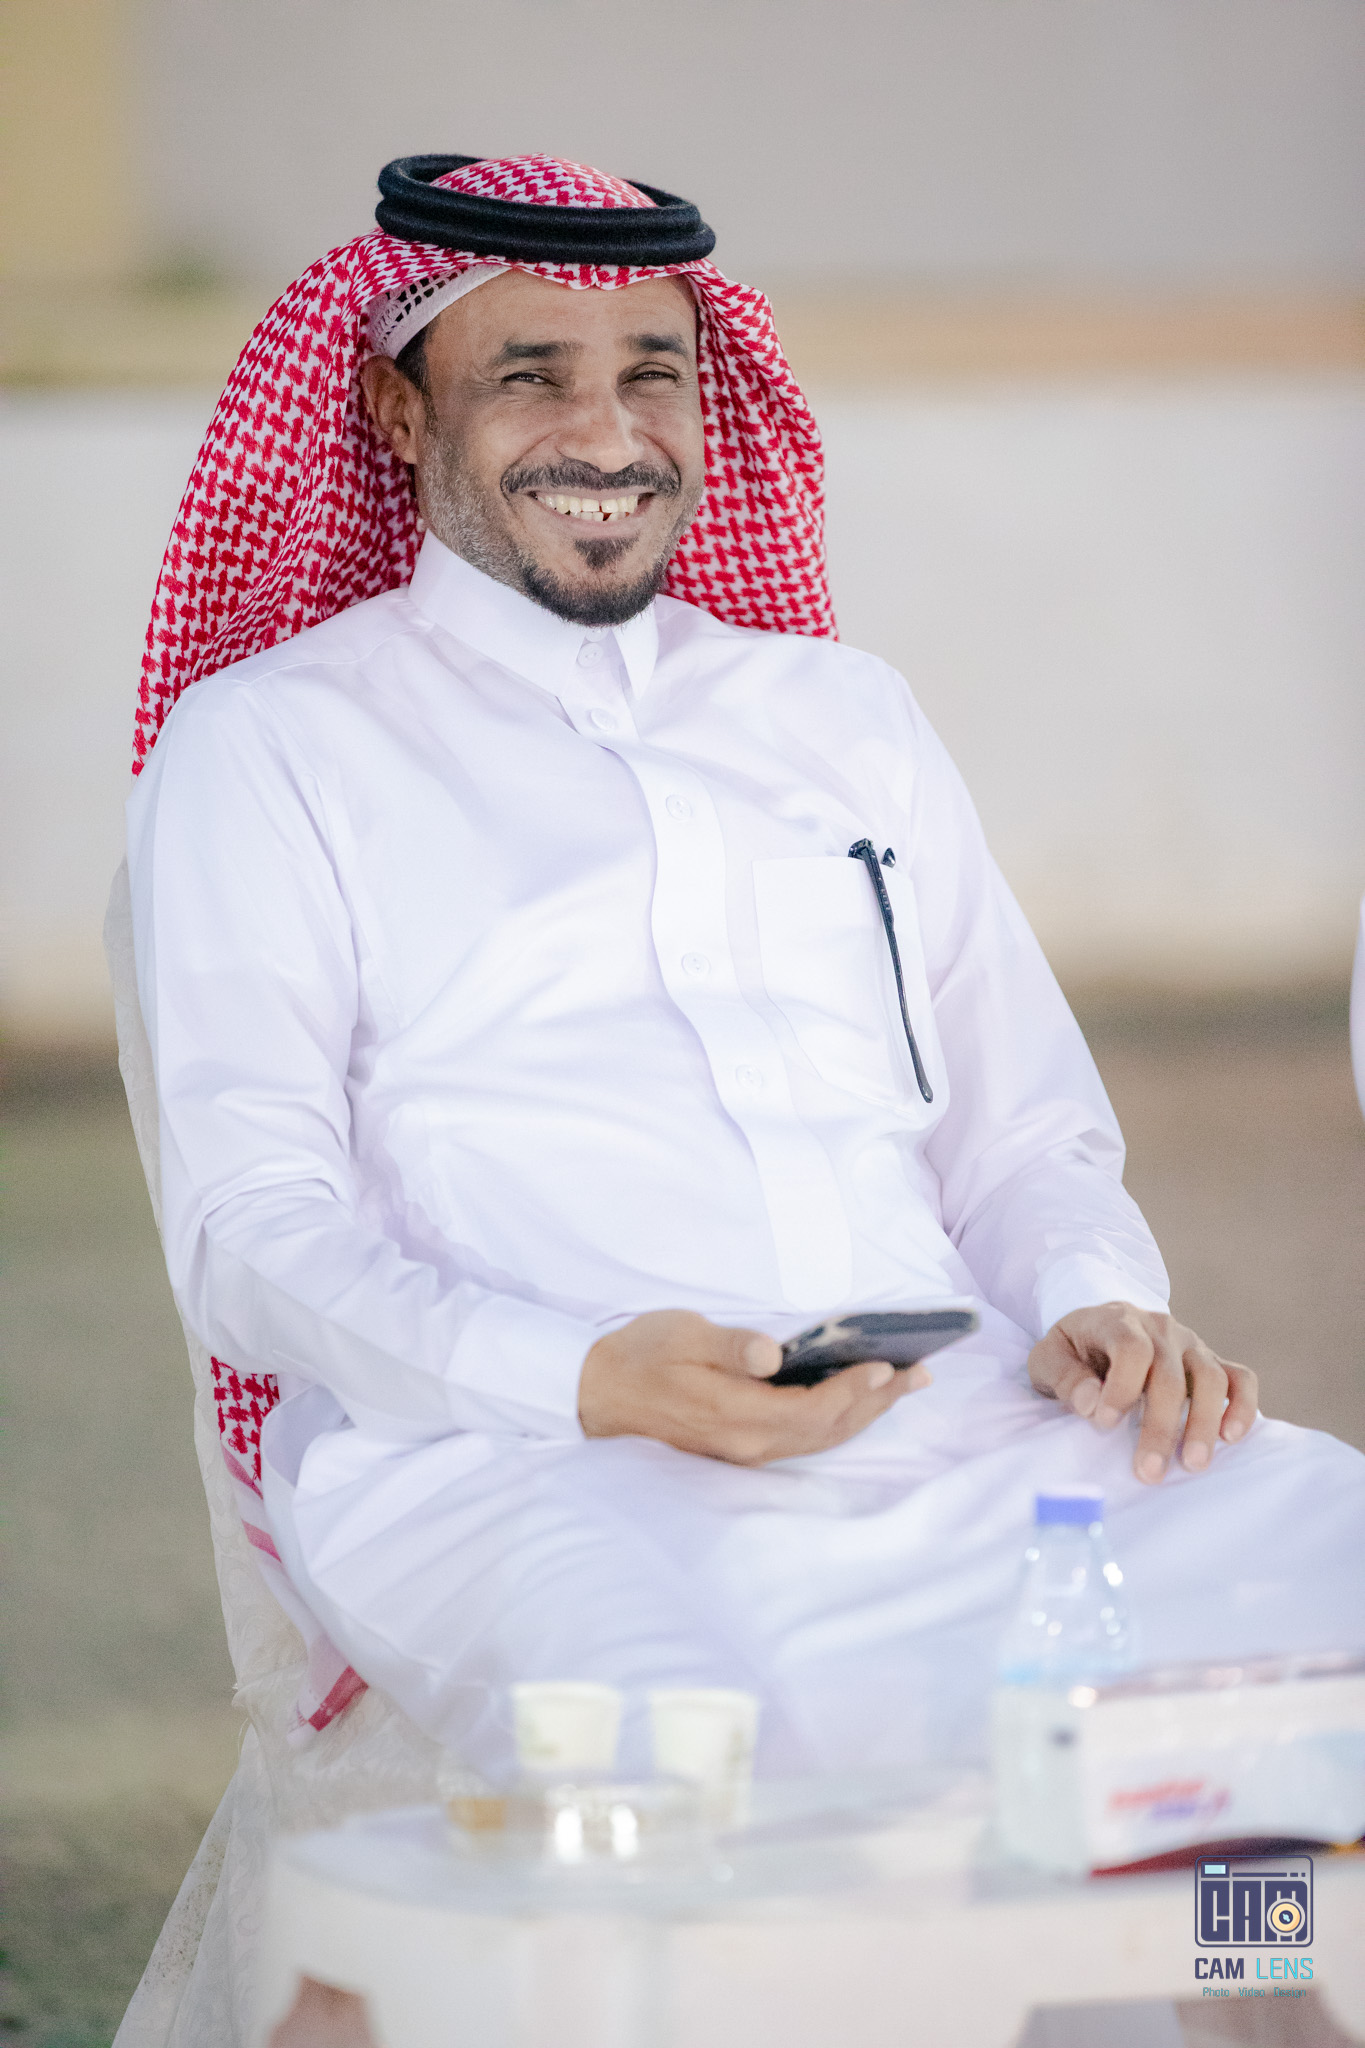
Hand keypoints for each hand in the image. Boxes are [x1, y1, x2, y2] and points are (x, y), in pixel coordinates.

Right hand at [579, 1309, 929, 1465]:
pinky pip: (804, 1440)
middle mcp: (747, 1444)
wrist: (596, 1393)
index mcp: (735, 1415)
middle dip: (878, 1402)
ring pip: (821, 1439)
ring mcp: (745, 1452)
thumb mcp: (679, 1334)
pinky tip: (855, 1402)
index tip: (888, 1366)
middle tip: (921, 1374)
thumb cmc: (639, 1354)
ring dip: (865, 1414)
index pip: (812, 1409)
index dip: (854, 1390)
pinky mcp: (741, 1450)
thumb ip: (729, 1346)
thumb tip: (773, 1354)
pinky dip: (839, 1421)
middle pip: (829, 1429)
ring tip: (903, 1386)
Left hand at [1028, 1303, 1257, 1483]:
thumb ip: (1065, 1378)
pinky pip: (1240, 1378)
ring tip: (1193, 1463)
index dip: (1121, 1387)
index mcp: (1117, 1320)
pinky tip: (1232, 1437)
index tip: (1105, 1423)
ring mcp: (1191, 1344)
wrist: (1098, 1332)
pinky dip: (1243, 1406)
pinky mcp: (1212, 1362)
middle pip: (1170, 1374)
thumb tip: (1092, 1402)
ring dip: (1204, 1423)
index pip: (1130, 1348)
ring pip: (1211, 1378)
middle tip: (1150, 1471)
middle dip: (1160, 1426)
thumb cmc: (1073, 1352)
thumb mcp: (1049, 1359)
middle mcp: (1160, 1328)